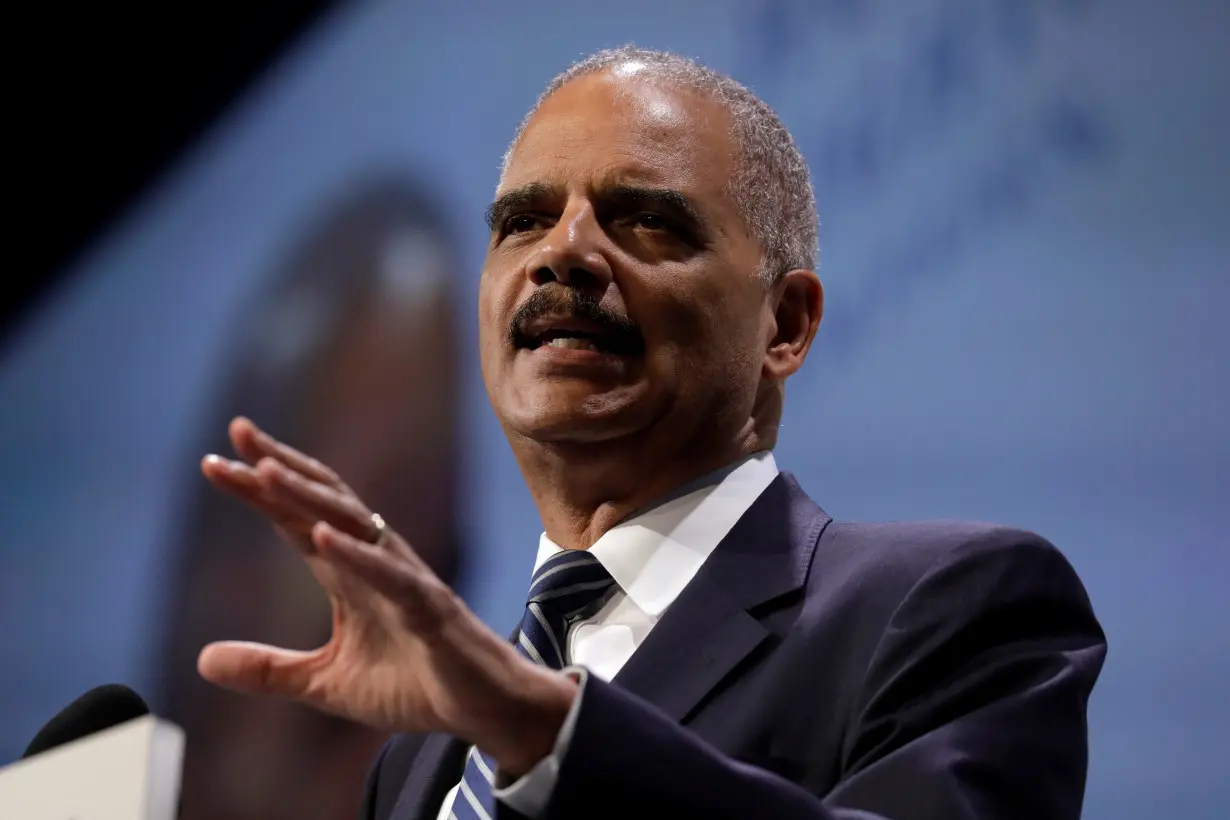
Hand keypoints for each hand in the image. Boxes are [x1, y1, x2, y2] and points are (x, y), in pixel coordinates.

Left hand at [196, 417, 575, 775]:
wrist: (485, 709)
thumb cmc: (416, 685)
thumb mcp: (326, 683)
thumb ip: (268, 669)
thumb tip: (200, 660)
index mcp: (349, 574)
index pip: (296, 521)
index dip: (259, 490)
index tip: (214, 461)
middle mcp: (375, 561)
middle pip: (321, 502)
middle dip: (278, 468)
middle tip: (235, 434)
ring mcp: (404, 580)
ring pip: (353, 524)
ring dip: (307, 496)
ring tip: (264, 471)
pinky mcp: (429, 609)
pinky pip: (390, 575)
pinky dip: (356, 554)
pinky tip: (322, 536)